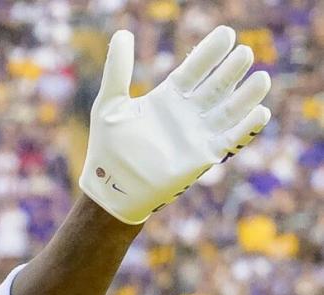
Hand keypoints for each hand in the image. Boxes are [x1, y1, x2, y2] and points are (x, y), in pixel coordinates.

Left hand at [81, 26, 271, 224]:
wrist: (110, 186)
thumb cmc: (108, 146)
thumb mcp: (110, 103)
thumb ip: (118, 70)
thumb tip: (123, 33)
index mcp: (168, 97)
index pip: (195, 69)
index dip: (209, 53)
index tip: (226, 33)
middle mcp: (187, 112)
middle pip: (217, 86)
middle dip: (231, 70)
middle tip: (244, 52)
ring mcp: (197, 134)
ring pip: (229, 109)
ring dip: (246, 95)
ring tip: (261, 78)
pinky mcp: (203, 156)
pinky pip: (230, 139)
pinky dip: (246, 127)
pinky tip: (260, 112)